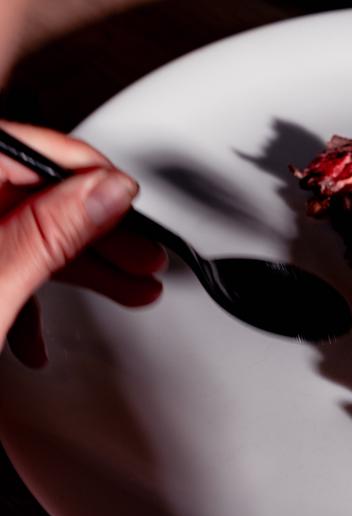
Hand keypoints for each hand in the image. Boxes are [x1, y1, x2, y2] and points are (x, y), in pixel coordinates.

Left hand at [0, 121, 165, 366]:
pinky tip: (51, 333)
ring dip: (84, 265)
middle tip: (145, 251)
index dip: (88, 172)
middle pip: (37, 198)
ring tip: (136, 284)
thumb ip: (48, 235)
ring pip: (29, 236)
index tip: (130, 197)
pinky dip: (39, 295)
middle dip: (100, 231)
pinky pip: (12, 266)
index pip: (27, 152)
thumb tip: (108, 192)